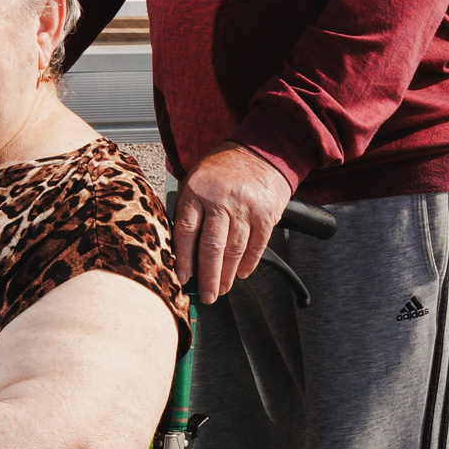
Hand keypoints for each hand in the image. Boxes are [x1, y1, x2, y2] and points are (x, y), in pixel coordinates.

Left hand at [177, 146, 291, 305]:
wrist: (261, 151)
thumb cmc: (223, 170)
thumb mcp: (197, 180)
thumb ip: (190, 211)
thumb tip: (183, 253)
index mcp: (197, 192)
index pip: (186, 231)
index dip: (184, 259)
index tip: (183, 278)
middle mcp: (220, 200)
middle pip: (211, 246)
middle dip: (208, 277)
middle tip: (206, 296)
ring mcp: (245, 207)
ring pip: (234, 250)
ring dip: (227, 275)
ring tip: (222, 289)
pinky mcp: (266, 213)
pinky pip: (256, 245)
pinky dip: (249, 263)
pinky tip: (241, 273)